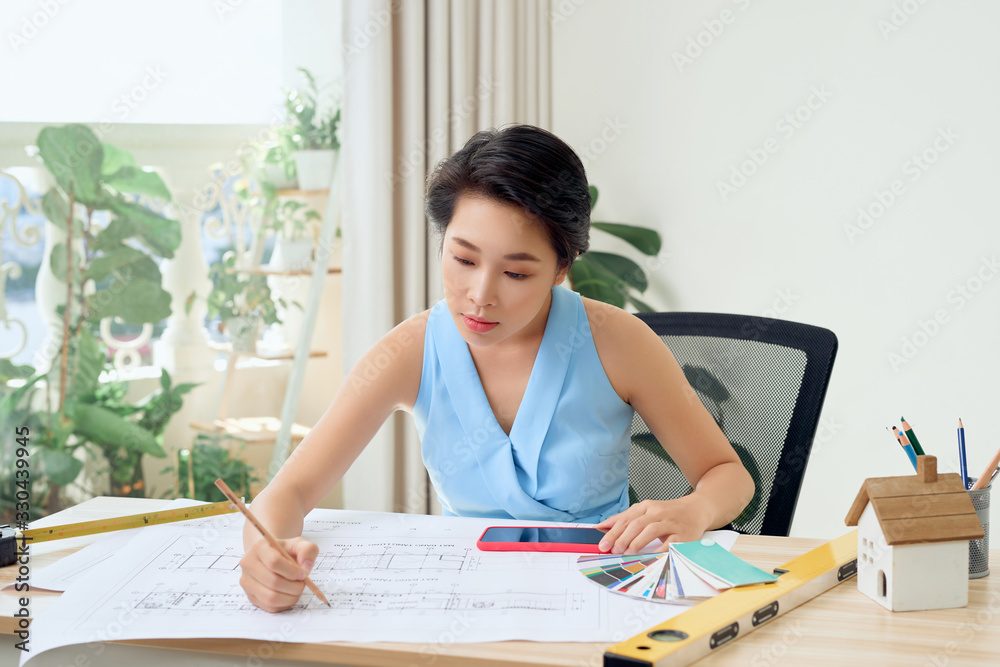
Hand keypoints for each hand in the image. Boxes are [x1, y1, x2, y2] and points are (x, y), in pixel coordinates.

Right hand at [239, 536, 317, 612]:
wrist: (270, 557)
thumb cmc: (284, 551)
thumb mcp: (299, 544)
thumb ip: (307, 550)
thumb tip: (306, 567)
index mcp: (259, 548)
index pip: (274, 562)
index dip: (292, 571)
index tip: (302, 573)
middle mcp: (248, 564)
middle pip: (273, 582)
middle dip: (294, 586)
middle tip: (302, 583)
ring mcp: (247, 582)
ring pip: (271, 597)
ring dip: (290, 597)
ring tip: (296, 589)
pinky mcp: (250, 596)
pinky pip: (270, 607)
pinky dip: (284, 604)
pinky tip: (289, 594)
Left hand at [595, 496, 712, 554]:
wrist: (696, 510)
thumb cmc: (668, 513)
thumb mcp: (646, 511)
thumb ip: (625, 519)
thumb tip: (602, 527)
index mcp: (647, 507)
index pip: (626, 519)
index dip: (612, 532)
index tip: (603, 545)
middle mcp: (658, 512)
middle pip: (636, 524)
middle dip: (622, 538)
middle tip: (614, 550)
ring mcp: (671, 522)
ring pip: (651, 530)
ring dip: (637, 542)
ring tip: (628, 552)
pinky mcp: (683, 534)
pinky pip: (669, 542)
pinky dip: (659, 550)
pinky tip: (650, 556)